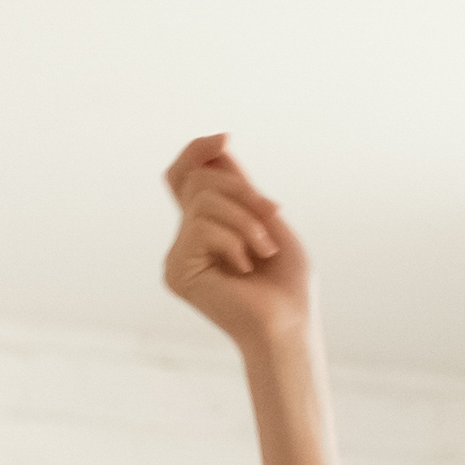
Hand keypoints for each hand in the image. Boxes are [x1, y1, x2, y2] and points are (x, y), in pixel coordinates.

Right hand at [161, 133, 314, 357]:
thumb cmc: (287, 285)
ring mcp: (178, 257)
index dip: (198, 152)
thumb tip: (218, 148)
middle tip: (273, 216)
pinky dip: (234, 240)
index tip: (226, 138)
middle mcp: (187, 241)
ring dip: (245, 220)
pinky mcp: (176, 272)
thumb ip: (239, 188)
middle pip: (199, 181)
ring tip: (263, 251)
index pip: (185, 178)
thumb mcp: (267, 220)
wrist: (289, 326)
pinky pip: (200, 227)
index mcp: (207, 229)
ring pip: (203, 201)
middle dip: (242, 191)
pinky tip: (244, 268)